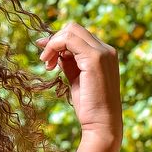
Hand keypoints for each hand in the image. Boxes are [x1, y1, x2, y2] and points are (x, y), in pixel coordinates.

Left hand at [39, 22, 120, 145]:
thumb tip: (53, 49)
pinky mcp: (95, 58)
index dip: (58, 40)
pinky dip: (54, 46)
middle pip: (74, 28)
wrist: (101, 123)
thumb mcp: (76, 77)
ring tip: (46, 64)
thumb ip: (68, 61)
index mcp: (105, 53)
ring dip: (53, 43)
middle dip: (54, 40)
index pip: (78, 35)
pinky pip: (68, 39)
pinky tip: (49, 63)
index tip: (44, 53)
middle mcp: (107, 49)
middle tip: (44, 60)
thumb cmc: (89, 105)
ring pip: (70, 30)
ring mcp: (102, 52)